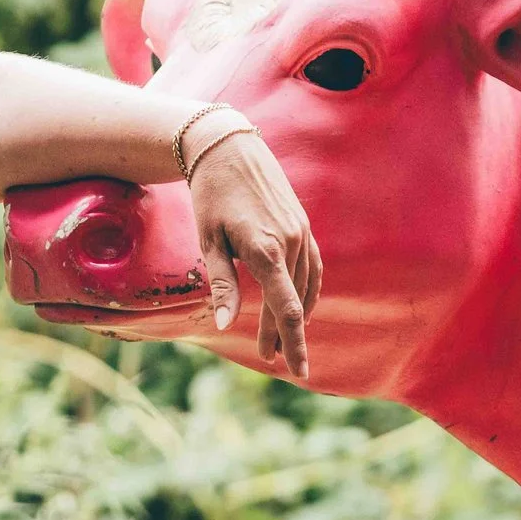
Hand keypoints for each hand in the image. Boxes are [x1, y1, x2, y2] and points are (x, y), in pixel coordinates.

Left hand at [188, 124, 321, 377]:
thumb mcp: (207, 241)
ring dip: (295, 314)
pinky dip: (307, 290)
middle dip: (283, 333)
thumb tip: (227, 326)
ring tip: (281, 338)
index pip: (286, 309)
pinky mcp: (304, 225)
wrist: (229, 149)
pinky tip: (298, 305)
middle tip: (271, 359)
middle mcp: (291, 242)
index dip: (292, 342)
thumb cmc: (210, 196)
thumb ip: (223, 284)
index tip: (294, 370)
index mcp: (266, 249)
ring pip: (306, 286)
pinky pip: (313, 267)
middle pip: (294, 302)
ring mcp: (302, 232)